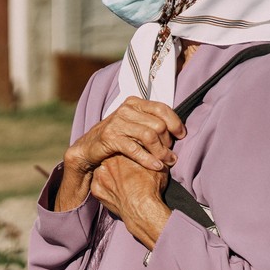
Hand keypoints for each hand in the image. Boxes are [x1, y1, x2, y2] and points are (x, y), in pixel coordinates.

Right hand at [67, 97, 184, 174]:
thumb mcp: (133, 125)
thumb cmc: (115, 138)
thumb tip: (176, 128)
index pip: (161, 108)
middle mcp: (126, 109)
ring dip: (161, 152)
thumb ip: (150, 122)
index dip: (175, 122)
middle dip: (168, 142)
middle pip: (158, 124)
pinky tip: (156, 166)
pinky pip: (135, 148)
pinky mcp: (110, 137)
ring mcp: (117, 122)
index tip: (182, 135)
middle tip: (172, 156)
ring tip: (167, 162)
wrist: (88, 149)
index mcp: (134, 103)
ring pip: (149, 136)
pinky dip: (148, 159)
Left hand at [91, 155, 171, 249]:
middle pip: (110, 160)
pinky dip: (105, 188)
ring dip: (110, 176)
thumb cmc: (151, 187)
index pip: (122, 148)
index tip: (132, 162)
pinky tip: (116, 192)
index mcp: (121, 152)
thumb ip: (155, 156)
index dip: (128, 155)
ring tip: (122, 184)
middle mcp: (106, 162)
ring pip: (103, 172)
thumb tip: (163, 152)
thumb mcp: (158, 166)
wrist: (142, 209)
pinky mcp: (96, 190)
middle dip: (117, 165)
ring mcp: (99, 176)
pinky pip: (98, 186)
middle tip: (127, 175)